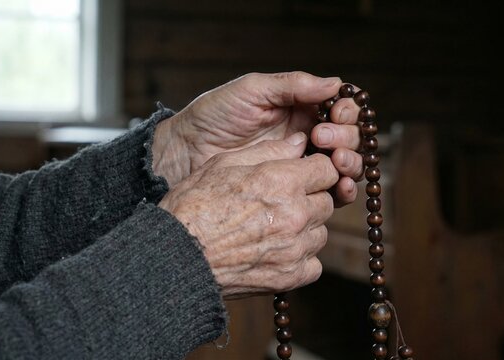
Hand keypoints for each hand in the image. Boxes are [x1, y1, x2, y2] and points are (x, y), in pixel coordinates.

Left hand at [152, 71, 363, 205]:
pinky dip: (342, 190)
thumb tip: (335, 83)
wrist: (187, 152)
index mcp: (300, 108)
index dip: (346, 112)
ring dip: (350, 163)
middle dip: (345, 137)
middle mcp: (307, 135)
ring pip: (344, 165)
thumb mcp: (252, 90)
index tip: (335, 115)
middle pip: (347, 138)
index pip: (339, 108)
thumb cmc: (214, 116)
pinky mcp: (293, 189)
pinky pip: (328, 192)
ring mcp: (301, 164)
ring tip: (336, 162)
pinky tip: (341, 187)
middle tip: (322, 138)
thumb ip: (293, 85)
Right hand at [158, 133, 337, 297]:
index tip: (302, 176)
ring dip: (305, 229)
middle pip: (327, 202)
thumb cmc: (193, 205)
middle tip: (282, 202)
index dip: (315, 170)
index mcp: (282, 181)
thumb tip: (300, 142)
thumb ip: (269, 150)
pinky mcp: (290, 276)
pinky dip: (301, 259)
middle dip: (310, 199)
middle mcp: (295, 213)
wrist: (176, 256)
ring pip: (321, 232)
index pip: (327, 170)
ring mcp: (295, 248)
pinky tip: (277, 251)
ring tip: (275, 228)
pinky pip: (314, 264)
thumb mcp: (224, 164)